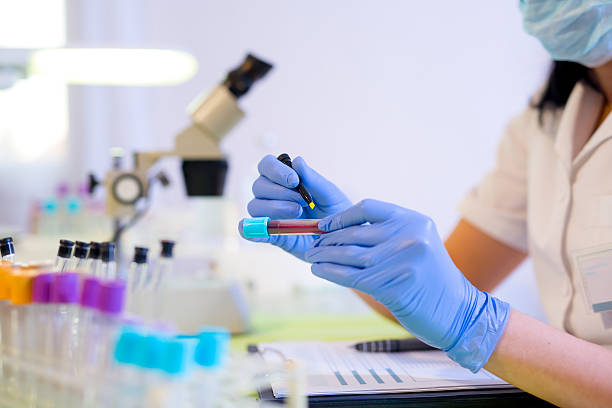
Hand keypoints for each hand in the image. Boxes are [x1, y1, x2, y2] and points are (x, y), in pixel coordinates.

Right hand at [240, 154, 350, 259]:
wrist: (342, 238)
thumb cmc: (336, 211)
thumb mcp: (330, 195)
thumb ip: (313, 179)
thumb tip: (297, 160)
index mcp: (285, 179)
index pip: (267, 165)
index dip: (276, 170)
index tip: (294, 181)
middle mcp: (273, 194)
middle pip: (259, 185)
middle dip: (279, 192)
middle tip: (302, 202)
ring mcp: (270, 215)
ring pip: (255, 206)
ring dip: (274, 208)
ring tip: (298, 214)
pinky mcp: (271, 235)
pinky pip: (253, 231)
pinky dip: (251, 230)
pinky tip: (258, 231)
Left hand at [304, 199, 509, 371]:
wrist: (458, 312)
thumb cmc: (431, 280)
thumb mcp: (417, 245)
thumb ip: (388, 235)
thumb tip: (341, 232)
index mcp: (413, 220)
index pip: (368, 207)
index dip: (342, 216)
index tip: (324, 225)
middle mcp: (409, 236)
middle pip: (355, 233)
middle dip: (328, 240)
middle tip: (312, 245)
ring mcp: (402, 260)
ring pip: (350, 255)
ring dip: (325, 256)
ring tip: (312, 257)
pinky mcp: (393, 285)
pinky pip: (352, 276)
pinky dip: (330, 272)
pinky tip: (318, 271)